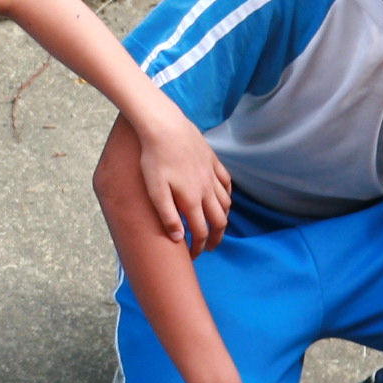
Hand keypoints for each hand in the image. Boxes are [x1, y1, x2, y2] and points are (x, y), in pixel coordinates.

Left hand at [131, 110, 233, 252]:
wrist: (165, 126)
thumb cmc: (154, 158)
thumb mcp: (155, 190)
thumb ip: (168, 216)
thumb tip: (179, 238)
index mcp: (192, 200)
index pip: (200, 232)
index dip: (198, 247)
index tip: (192, 256)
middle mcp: (207, 189)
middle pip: (219, 221)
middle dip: (215, 238)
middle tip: (208, 248)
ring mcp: (211, 174)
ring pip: (226, 202)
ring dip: (223, 218)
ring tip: (216, 226)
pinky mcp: (212, 160)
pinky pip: (226, 182)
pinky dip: (227, 194)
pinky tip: (223, 197)